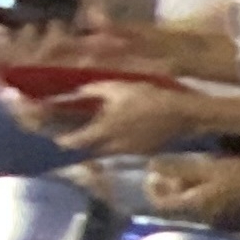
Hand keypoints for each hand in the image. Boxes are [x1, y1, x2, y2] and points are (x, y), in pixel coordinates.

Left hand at [46, 78, 210, 154]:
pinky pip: (123, 150)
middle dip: (82, 143)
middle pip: (90, 149)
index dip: (63, 140)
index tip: (58, 137)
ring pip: (107, 151)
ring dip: (100, 144)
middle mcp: (114, 145)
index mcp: (104, 130)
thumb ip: (91, 90)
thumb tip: (75, 92)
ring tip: (100, 132)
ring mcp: (130, 151)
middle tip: (77, 133)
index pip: (75, 142)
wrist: (181, 113)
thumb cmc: (147, 97)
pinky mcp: (143, 152)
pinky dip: (117, 144)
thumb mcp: (116, 87)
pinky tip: (122, 133)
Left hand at [136, 154, 239, 224]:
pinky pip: (209, 210)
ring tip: (191, 177)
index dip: (153, 190)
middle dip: (170, 191)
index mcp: (196, 207)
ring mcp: (221, 222)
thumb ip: (178, 168)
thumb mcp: (208, 166)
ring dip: (187, 195)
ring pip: (194, 210)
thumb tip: (151, 166)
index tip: (152, 174)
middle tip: (170, 173)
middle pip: (178, 209)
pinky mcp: (235, 220)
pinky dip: (203, 199)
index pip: (162, 205)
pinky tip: (212, 186)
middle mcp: (205, 219)